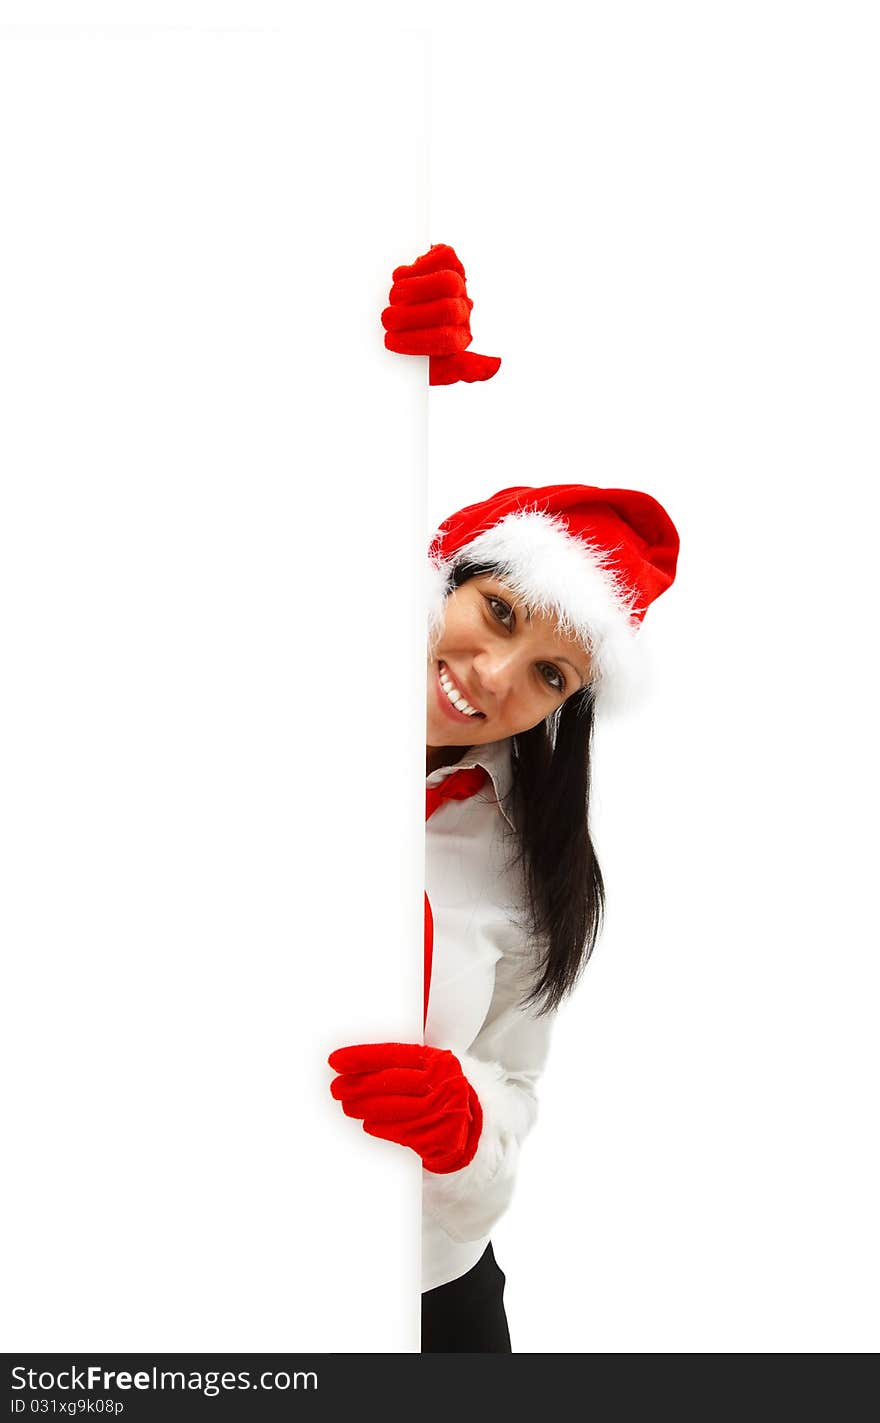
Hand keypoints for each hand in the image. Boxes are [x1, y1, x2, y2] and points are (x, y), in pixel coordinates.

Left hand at [327, 1041, 482, 1173]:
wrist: (471, 1126)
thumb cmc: (442, 1093)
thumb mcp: (432, 1071)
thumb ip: (405, 1064)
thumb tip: (357, 1063)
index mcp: (438, 1061)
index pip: (393, 1055)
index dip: (362, 1057)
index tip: (337, 1060)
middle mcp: (443, 1084)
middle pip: (390, 1082)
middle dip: (358, 1085)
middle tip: (336, 1087)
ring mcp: (442, 1112)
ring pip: (393, 1108)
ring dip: (364, 1107)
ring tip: (347, 1106)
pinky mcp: (438, 1137)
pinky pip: (401, 1132)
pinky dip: (381, 1128)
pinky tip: (368, 1124)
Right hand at [381, 244, 500, 385]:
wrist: (392, 312)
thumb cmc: (405, 341)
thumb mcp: (426, 365)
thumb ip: (456, 370)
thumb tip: (495, 365)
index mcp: (458, 337)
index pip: (449, 340)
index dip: (418, 341)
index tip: (391, 341)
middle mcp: (461, 309)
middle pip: (448, 310)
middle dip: (412, 316)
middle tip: (387, 320)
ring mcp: (457, 282)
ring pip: (448, 283)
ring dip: (415, 290)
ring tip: (393, 297)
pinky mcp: (447, 258)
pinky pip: (444, 257)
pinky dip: (421, 265)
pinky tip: (403, 276)